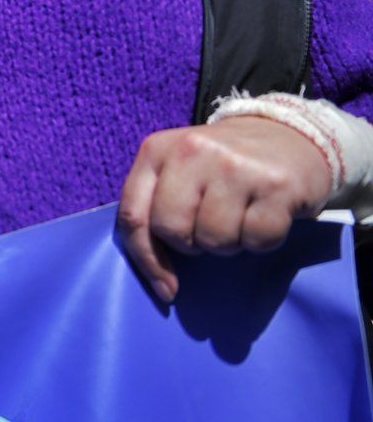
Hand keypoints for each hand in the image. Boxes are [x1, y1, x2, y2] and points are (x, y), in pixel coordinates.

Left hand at [118, 115, 333, 302]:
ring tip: (240, 217)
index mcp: (157, 150)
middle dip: (192, 244)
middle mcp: (192, 151)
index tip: (165, 288)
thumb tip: (160, 280)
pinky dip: (262, 241)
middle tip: (211, 227)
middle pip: (172, 231)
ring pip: (215, 240)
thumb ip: (158, 206)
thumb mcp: (179, 170)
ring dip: (229, 243)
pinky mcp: (275, 184)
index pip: (133, 215)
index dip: (146, 259)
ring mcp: (234, 166)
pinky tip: (265, 215)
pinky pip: (258, 240)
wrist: (288, 134)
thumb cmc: (224, 164)